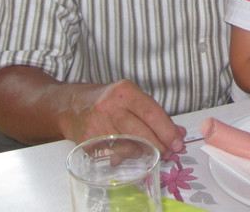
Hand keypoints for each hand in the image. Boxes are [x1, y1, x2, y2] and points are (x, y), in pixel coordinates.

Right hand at [60, 79, 185, 158]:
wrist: (71, 105)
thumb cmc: (106, 101)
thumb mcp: (130, 98)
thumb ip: (154, 114)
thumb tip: (178, 133)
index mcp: (124, 92)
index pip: (152, 113)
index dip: (168, 131)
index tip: (178, 143)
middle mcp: (109, 106)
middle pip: (141, 132)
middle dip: (159, 146)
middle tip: (169, 153)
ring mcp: (96, 124)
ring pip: (128, 147)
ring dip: (143, 154)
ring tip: (149, 152)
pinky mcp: (87, 141)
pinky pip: (113, 155)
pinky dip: (124, 157)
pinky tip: (127, 153)